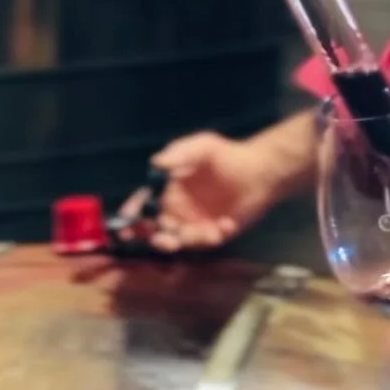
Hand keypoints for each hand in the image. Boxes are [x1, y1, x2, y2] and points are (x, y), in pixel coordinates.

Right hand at [120, 112, 318, 252]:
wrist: (261, 172)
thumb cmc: (229, 155)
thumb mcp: (203, 147)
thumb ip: (179, 152)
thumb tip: (155, 163)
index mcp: (168, 189)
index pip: (144, 204)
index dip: (133, 214)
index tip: (127, 223)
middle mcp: (177, 209)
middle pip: (155, 229)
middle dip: (157, 238)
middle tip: (167, 240)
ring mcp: (193, 223)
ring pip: (179, 240)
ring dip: (189, 240)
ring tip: (207, 233)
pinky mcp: (212, 234)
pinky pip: (204, 242)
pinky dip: (212, 236)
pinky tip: (227, 223)